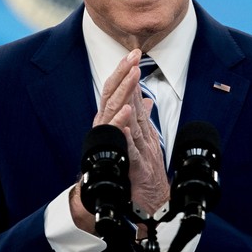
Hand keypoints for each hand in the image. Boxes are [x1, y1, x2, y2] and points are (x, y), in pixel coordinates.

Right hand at [94, 50, 170, 215]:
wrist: (120, 197)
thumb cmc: (126, 164)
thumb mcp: (137, 134)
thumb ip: (138, 116)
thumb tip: (145, 100)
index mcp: (111, 119)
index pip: (116, 90)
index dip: (124, 71)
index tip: (135, 54)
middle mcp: (105, 127)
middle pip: (111, 94)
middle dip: (122, 73)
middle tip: (133, 55)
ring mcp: (107, 140)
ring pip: (113, 110)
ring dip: (124, 91)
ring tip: (133, 74)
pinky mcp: (114, 155)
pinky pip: (116, 137)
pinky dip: (120, 123)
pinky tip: (127, 112)